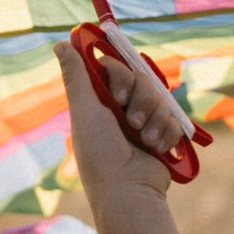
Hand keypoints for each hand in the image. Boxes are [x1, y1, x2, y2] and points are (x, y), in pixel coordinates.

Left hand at [59, 32, 184, 219]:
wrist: (128, 191)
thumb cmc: (100, 152)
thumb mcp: (85, 110)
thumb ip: (76, 76)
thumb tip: (59, 42)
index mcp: (101, 101)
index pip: (116, 68)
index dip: (121, 76)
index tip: (119, 95)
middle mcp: (122, 109)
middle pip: (142, 80)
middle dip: (141, 100)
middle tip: (132, 122)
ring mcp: (144, 122)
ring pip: (160, 98)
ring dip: (155, 119)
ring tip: (145, 141)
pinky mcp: (163, 136)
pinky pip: (174, 119)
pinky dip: (167, 133)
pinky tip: (157, 149)